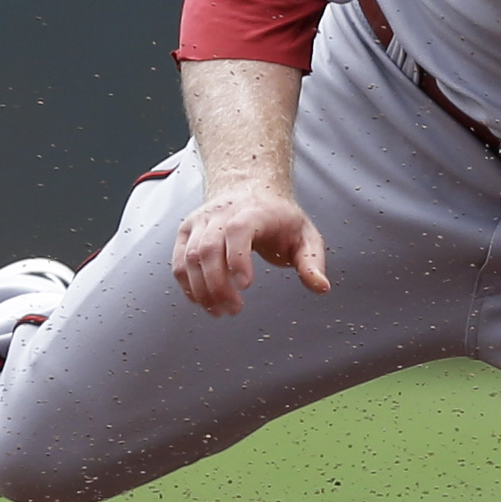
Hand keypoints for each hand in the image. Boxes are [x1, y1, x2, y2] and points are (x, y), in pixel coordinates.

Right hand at [171, 177, 329, 316]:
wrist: (250, 189)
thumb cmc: (280, 218)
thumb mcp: (305, 236)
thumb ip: (312, 262)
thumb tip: (322, 288)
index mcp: (253, 211)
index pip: (238, 230)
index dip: (238, 258)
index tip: (246, 285)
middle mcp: (221, 213)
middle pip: (209, 249)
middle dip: (219, 285)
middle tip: (235, 310)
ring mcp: (200, 221)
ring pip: (190, 258)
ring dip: (202, 290)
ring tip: (220, 311)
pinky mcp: (186, 232)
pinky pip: (179, 262)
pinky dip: (187, 285)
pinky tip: (203, 301)